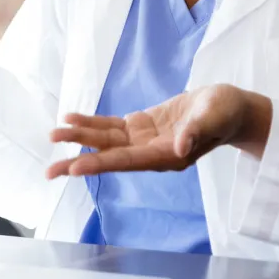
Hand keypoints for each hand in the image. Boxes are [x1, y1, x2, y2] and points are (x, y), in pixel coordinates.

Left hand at [46, 84, 271, 179]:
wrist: (229, 107)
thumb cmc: (225, 111)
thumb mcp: (214, 116)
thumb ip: (197, 131)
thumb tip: (181, 148)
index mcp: (166, 155)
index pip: (127, 161)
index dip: (101, 163)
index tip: (75, 168)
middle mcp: (150, 152)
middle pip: (109, 157)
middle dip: (78, 160)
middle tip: (48, 170)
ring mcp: (144, 140)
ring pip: (106, 140)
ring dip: (80, 138)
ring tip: (53, 134)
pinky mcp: (142, 126)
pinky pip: (112, 126)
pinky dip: (93, 123)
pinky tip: (73, 119)